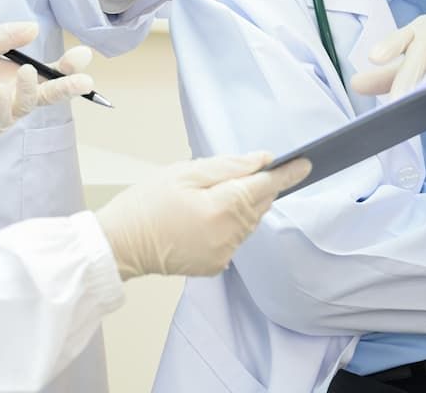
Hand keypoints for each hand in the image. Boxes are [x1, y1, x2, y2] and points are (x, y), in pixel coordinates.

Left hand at [0, 22, 92, 139]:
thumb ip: (5, 36)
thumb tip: (34, 28)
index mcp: (21, 74)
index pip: (52, 71)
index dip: (68, 65)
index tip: (83, 54)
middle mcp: (17, 94)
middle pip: (49, 93)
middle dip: (68, 87)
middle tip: (83, 81)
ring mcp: (4, 112)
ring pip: (27, 106)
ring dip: (31, 90)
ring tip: (28, 71)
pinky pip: (0, 119)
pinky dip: (3, 105)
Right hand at [94, 152, 311, 279]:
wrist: (119, 244)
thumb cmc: (145, 204)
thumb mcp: (183, 173)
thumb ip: (227, 167)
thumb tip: (261, 161)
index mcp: (221, 208)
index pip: (264, 186)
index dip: (286, 174)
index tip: (306, 162)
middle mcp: (228, 236)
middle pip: (258, 204)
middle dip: (258, 186)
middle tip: (245, 170)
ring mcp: (223, 254)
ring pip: (249, 222)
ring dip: (243, 205)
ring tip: (215, 193)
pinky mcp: (215, 265)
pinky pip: (235, 238)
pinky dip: (230, 223)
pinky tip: (207, 214)